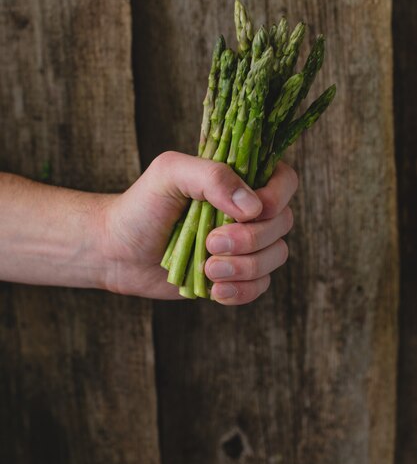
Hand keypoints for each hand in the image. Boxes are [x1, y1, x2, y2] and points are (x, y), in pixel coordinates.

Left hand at [100, 151, 297, 304]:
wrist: (118, 250)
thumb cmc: (143, 204)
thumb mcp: (170, 173)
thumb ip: (211, 176)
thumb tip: (253, 207)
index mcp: (239, 179)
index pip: (284, 181)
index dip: (276, 197)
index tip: (250, 211)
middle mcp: (249, 210)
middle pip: (282, 223)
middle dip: (251, 238)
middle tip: (211, 242)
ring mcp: (245, 244)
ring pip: (276, 256)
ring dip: (245, 267)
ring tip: (208, 269)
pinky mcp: (237, 275)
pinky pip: (260, 285)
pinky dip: (241, 291)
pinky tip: (215, 290)